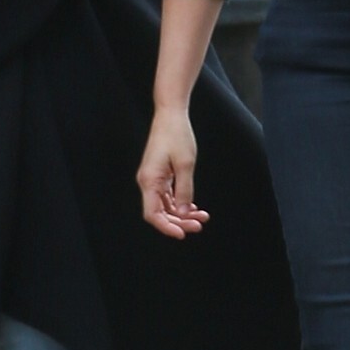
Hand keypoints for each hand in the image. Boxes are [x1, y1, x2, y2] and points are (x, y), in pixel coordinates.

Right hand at [137, 103, 210, 238]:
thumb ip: (184, 191)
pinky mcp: (159, 175)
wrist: (170, 115)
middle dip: (179, 221)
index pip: (153, 214)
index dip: (166, 227)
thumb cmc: (176, 135)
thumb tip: (182, 213)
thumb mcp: (185, 165)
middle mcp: (147, 182)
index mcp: (149, 180)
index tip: (182, 234)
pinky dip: (179, 203)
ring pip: (165, 205)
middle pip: (160, 212)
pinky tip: (193, 207)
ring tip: (201, 216)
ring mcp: (152, 179)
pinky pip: (167, 196)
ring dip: (181, 213)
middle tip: (199, 225)